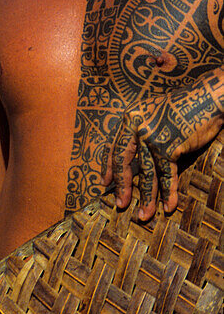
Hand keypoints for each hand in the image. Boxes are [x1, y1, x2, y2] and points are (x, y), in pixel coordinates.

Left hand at [103, 82, 223, 221]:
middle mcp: (137, 127)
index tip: (105, 182)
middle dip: (122, 186)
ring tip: (144, 215)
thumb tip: (134, 161)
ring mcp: (153, 137)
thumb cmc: (182, 107)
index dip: (108, 167)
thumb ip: (141, 133)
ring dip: (147, 197)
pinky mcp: (169, 147)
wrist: (207, 98)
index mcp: (131, 118)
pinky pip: (167, 175)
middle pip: (124, 163)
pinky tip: (169, 206)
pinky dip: (169, 192)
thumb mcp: (154, 114)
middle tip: (121, 205)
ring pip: (147, 173)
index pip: (114, 147)